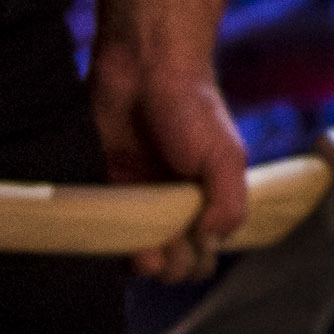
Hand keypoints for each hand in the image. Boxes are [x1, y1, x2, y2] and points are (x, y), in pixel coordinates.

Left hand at [89, 45, 249, 281]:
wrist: (144, 67)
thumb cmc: (193, 107)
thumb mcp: (226, 155)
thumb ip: (230, 202)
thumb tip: (213, 241)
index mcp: (205, 201)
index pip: (204, 254)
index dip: (198, 260)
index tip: (192, 244)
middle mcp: (171, 207)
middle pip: (171, 263)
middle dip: (172, 266)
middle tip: (167, 249)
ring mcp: (136, 201)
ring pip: (137, 254)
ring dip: (141, 264)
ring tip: (143, 254)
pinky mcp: (104, 190)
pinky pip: (103, 232)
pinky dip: (108, 246)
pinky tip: (115, 243)